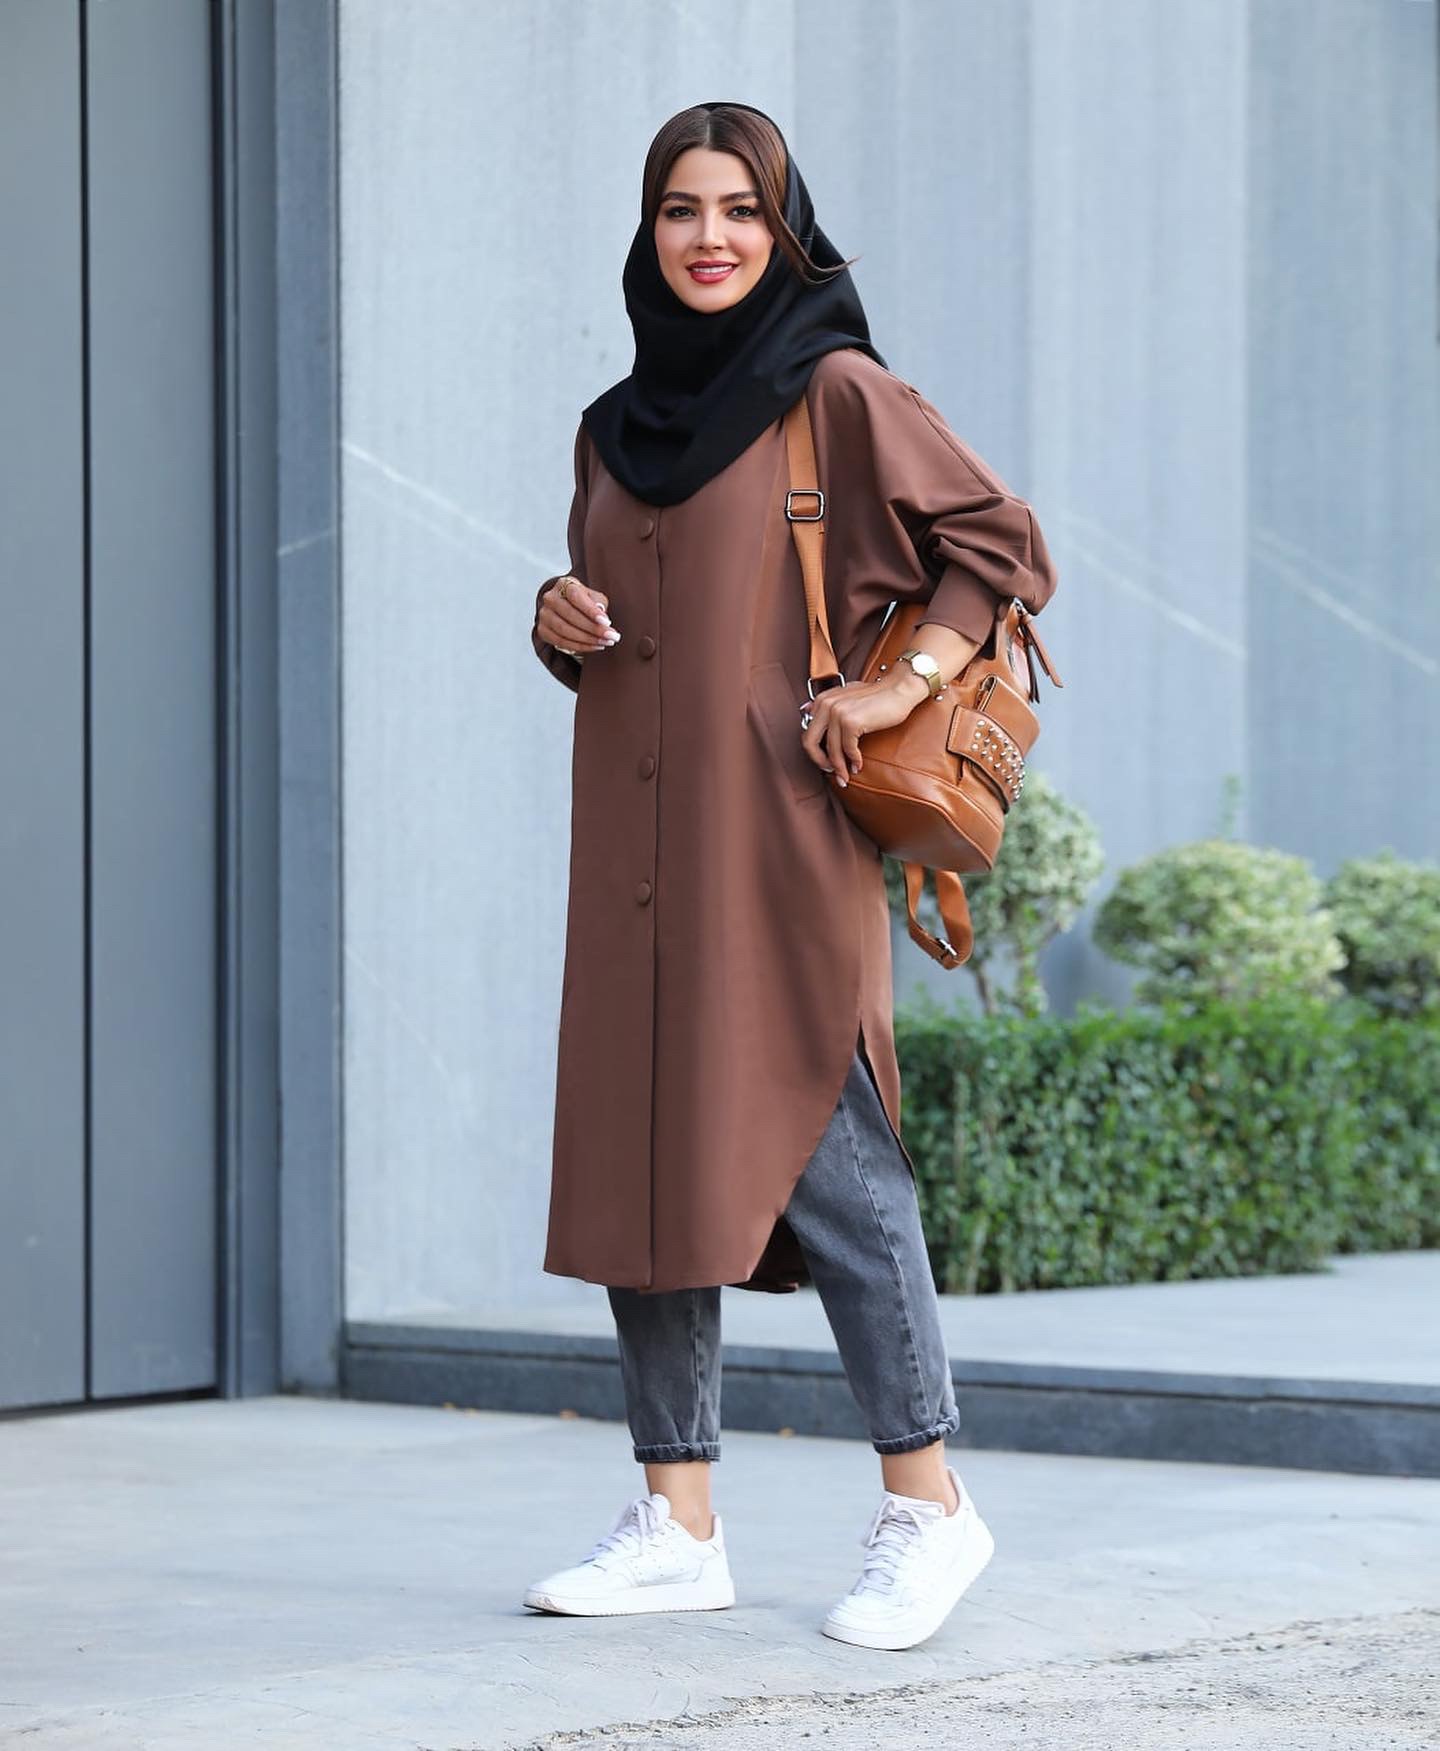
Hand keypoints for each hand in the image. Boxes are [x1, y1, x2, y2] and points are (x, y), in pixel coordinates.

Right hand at [537, 574, 620, 656]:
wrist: (568, 608)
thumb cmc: (584, 601)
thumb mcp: (594, 597)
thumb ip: (598, 603)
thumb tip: (601, 616)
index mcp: (564, 584)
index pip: (575, 596)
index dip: (591, 610)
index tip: (607, 622)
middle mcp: (550, 598)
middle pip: (570, 615)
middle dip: (593, 628)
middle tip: (611, 636)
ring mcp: (544, 614)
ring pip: (565, 630)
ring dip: (588, 639)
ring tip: (605, 643)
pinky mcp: (543, 630)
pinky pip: (561, 642)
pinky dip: (579, 646)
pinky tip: (594, 646)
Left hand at [798, 668, 929, 787]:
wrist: (899, 689)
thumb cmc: (877, 695)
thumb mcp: (848, 696)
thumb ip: (829, 705)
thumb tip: (806, 712)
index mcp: (822, 700)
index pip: (808, 732)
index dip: (815, 752)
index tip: (825, 761)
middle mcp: (826, 705)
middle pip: (810, 743)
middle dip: (820, 762)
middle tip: (832, 772)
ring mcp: (837, 713)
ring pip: (831, 750)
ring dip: (840, 767)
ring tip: (846, 776)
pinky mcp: (851, 721)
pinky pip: (848, 749)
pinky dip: (854, 760)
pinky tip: (858, 765)